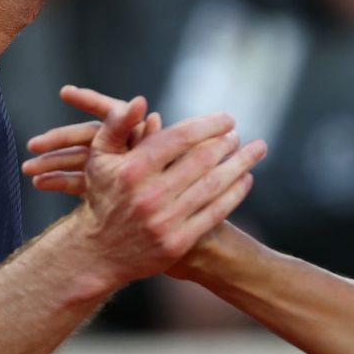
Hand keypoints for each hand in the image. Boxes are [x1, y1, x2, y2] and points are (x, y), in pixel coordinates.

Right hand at [43, 86, 267, 283]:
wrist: (97, 252)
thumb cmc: (103, 195)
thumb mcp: (100, 157)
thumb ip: (117, 125)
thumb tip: (141, 101)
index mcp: (132, 169)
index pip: (180, 138)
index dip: (208, 125)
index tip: (228, 119)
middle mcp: (149, 196)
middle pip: (202, 161)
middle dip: (226, 144)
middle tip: (238, 135)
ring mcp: (165, 222)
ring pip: (214, 186)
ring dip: (240, 164)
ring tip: (256, 150)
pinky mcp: (178, 243)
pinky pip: (215, 212)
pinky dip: (235, 193)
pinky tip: (246, 179)